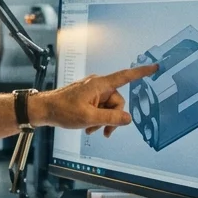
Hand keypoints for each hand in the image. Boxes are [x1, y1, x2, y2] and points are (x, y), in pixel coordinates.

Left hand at [31, 64, 158, 137]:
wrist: (43, 110)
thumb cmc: (62, 110)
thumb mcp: (88, 117)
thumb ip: (110, 118)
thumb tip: (128, 119)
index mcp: (99, 84)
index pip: (125, 76)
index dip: (141, 72)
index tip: (154, 67)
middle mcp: (98, 85)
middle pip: (117, 101)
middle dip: (112, 117)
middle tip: (102, 130)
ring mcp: (93, 91)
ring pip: (109, 107)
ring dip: (103, 120)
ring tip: (91, 130)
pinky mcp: (88, 97)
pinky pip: (100, 108)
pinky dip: (97, 118)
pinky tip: (89, 127)